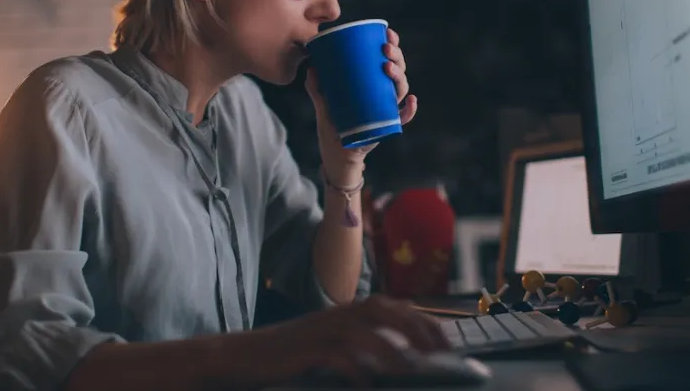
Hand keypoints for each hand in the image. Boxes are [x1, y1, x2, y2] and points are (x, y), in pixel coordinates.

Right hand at [242, 295, 450, 386]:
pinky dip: (353, 367)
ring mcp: (319, 332)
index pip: (391, 306)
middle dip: (413, 327)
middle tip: (438, 351)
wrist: (244, 356)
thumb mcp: (329, 341)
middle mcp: (335, 316)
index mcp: (344, 312)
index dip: (420, 320)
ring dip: (389, 348)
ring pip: (361, 331)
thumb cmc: (291, 353)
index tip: (445, 339)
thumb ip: (360, 341)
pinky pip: (334, 356)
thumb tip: (401, 352)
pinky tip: (366, 382)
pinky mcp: (303, 351)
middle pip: (381, 310)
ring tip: (410, 368)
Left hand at [306, 28, 417, 184]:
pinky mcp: (387, 126)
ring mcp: (387, 110)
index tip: (387, 32)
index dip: (392, 45)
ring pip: (401, 90)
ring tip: (388, 68)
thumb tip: (311, 66)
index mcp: (373, 83)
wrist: (337, 153)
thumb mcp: (323, 104)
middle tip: (385, 48)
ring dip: (400, 76)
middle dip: (396, 56)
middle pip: (397, 71)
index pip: (386, 59)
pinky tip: (411, 100)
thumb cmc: (334, 125)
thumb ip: (316, 87)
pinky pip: (404, 117)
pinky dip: (410, 110)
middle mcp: (383, 94)